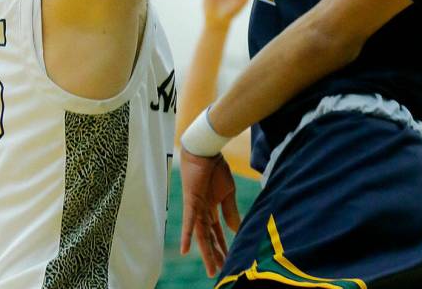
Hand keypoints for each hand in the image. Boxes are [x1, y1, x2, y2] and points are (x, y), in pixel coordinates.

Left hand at [180, 148, 239, 275]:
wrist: (207, 150)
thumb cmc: (217, 168)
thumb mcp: (228, 192)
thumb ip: (230, 211)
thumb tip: (236, 230)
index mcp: (212, 208)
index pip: (216, 232)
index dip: (222, 245)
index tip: (228, 259)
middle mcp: (202, 211)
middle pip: (209, 237)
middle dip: (214, 254)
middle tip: (219, 270)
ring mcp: (196, 208)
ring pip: (201, 235)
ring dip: (206, 252)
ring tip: (212, 268)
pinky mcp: (191, 202)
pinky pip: (188, 222)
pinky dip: (186, 236)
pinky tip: (185, 250)